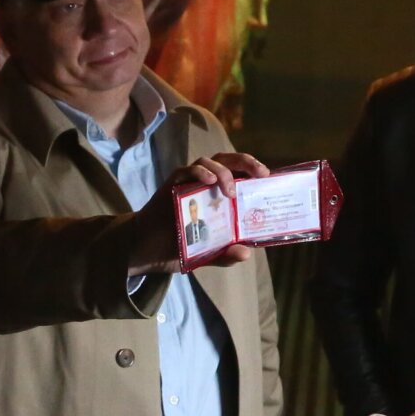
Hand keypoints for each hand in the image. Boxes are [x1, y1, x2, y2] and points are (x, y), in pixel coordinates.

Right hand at [127, 151, 272, 275]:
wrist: (147, 250)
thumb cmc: (178, 246)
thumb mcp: (207, 253)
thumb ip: (225, 254)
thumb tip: (245, 253)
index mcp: (218, 195)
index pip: (239, 174)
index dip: (253, 171)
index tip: (267, 177)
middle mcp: (205, 184)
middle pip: (227, 161)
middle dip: (246, 162)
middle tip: (260, 173)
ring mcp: (188, 182)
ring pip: (208, 161)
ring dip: (223, 171)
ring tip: (230, 190)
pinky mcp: (172, 184)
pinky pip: (186, 170)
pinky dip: (200, 172)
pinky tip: (209, 181)